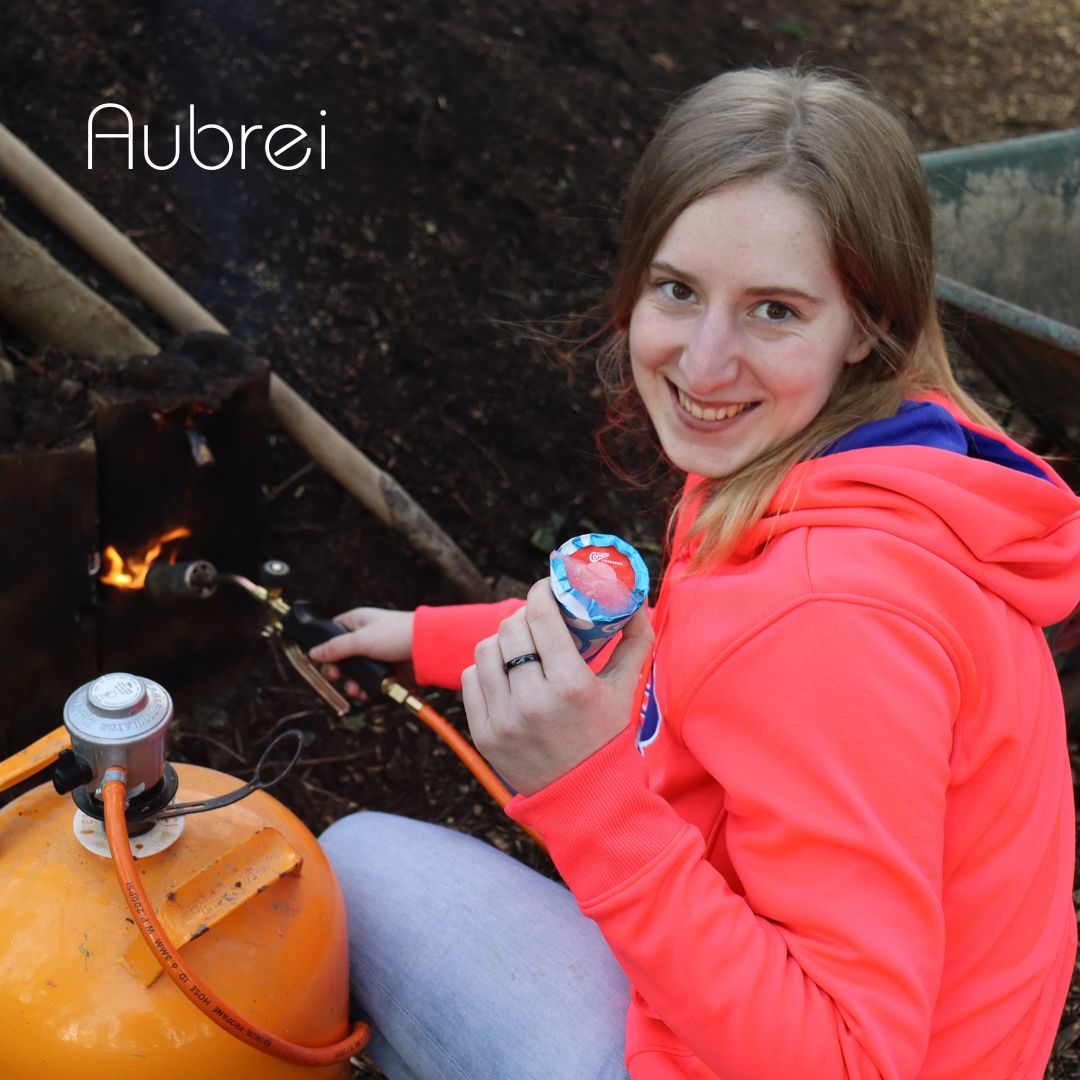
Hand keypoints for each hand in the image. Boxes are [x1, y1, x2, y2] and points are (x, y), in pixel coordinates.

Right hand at [308, 607, 413, 697]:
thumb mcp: (361, 640)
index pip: (332, 632)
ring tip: (355, 690)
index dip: (324, 647)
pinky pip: (372, 680)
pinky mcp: (389, 668)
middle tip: (337, 678)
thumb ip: (335, 648)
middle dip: (338, 671)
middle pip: (342, 657)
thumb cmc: (398, 634)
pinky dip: (367, 688)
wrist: (430, 647)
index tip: (319, 661)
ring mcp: (378, 653)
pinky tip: (366, 693)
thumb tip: (312, 653)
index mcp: (358, 621)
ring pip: (357, 672)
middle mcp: (367, 636)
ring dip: (352, 683)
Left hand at [462, 579, 652, 795]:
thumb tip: (637, 598)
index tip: (547, 587)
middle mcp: (533, 701)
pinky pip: (470, 679)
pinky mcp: (484, 734)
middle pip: (510, 629)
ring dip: (501, 640)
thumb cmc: (606, 736)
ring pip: (485, 650)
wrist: (582, 798)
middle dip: (523, 615)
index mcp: (571, 685)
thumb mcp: (627, 689)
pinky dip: (485, 669)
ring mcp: (504, 719)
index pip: (541, 617)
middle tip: (536, 617)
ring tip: (518, 644)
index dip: (541, 592)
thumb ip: (636, 641)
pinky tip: (503, 671)